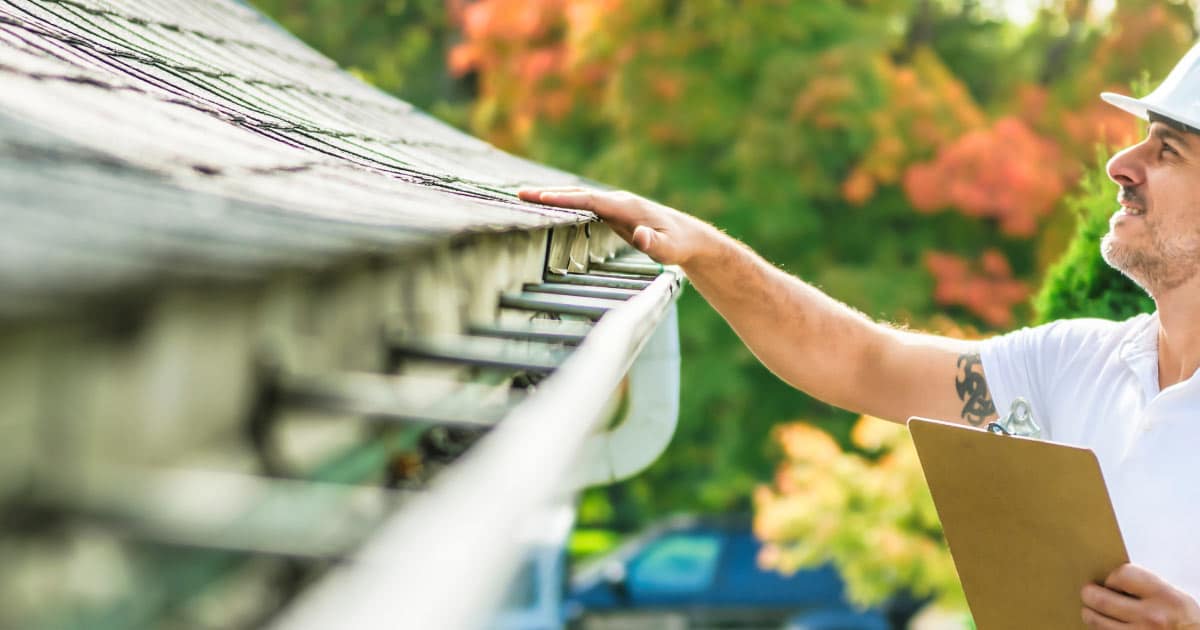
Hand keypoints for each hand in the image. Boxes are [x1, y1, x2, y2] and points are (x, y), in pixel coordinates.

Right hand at [517, 187, 716, 265]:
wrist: (689, 237)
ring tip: (524, 198)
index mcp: (626, 207)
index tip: (540, 197)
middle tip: (520, 194)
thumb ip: (652, 243)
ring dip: (552, 197)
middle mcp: (617, 201)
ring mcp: (614, 205)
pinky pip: (583, 206)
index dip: (564, 198)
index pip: (589, 200)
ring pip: (578, 198)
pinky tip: (548, 208)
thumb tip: (638, 235)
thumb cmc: (677, 244)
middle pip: (578, 194)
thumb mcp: (668, 249)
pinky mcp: (612, 212)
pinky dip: (564, 205)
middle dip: (549, 194)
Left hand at [1081, 564, 1199, 627]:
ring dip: (1090, 614)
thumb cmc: (1186, 621)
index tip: (1110, 580)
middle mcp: (1152, 617)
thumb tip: (1113, 579)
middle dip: (1089, 594)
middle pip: (1101, 599)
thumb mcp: (1174, 598)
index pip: (1122, 575)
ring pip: (1097, 622)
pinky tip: (1105, 625)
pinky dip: (1100, 629)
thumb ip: (1146, 587)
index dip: (1112, 577)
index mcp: (1164, 598)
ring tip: (1091, 611)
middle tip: (1088, 593)